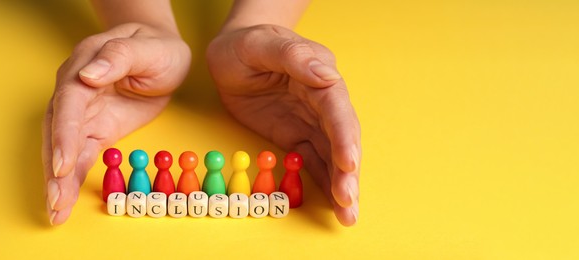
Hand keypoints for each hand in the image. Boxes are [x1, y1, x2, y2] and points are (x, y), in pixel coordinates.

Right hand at [43, 23, 189, 224]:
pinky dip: (72, 180)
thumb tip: (88, 76)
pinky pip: (79, 157)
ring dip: (58, 181)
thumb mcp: (147, 47)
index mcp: (84, 65)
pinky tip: (65, 203)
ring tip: (56, 212)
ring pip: (63, 149)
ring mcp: (82, 113)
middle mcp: (75, 90)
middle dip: (55, 168)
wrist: (163, 53)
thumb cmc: (156, 46)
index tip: (63, 163)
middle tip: (57, 200)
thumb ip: (118, 58)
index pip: (68, 102)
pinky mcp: (94, 130)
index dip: (64, 133)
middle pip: (57, 130)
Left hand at [207, 24, 360, 225]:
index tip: (349, 162)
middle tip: (349, 201)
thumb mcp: (261, 43)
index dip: (344, 136)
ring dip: (341, 184)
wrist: (230, 53)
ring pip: (332, 155)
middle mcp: (323, 99)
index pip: (336, 107)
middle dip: (347, 171)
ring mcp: (311, 120)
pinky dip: (325, 183)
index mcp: (318, 73)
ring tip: (349, 215)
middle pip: (340, 137)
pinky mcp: (297, 135)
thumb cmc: (246, 43)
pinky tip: (335, 205)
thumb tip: (326, 76)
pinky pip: (314, 161)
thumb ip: (293, 56)